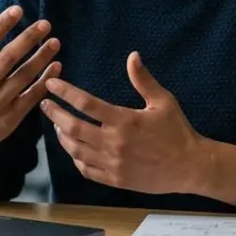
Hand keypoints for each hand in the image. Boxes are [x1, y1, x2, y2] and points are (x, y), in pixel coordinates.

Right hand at [0, 2, 61, 159]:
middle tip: (46, 24)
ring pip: (23, 76)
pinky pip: (32, 96)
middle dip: (28, 39)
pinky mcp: (11, 117)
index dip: (2, 25)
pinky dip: (45, 81)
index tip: (19, 10)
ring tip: (55, 42)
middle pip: (7, 58)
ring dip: (41, 58)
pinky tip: (57, 66)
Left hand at [41, 52, 205, 194]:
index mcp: (124, 120)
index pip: (86, 104)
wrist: (190, 167)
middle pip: (73, 127)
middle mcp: (114, 143)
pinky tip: (73, 148)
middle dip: (54, 114)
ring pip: (75, 150)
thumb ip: (143, 80)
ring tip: (57, 125)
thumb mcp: (163, 101)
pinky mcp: (115, 179)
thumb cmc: (177, 131)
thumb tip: (132, 56)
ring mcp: (113, 164)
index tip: (52, 84)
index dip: (65, 92)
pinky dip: (75, 158)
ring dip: (62, 136)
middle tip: (45, 104)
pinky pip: (86, 169)